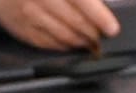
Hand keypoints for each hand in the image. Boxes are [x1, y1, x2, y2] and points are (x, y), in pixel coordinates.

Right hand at [0, 0, 120, 50]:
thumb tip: (102, 7)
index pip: (80, 0)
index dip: (99, 16)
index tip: (111, 28)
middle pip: (74, 21)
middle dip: (93, 32)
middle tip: (102, 35)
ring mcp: (29, 14)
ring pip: (64, 35)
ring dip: (81, 40)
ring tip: (90, 39)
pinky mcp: (23, 29)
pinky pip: (50, 44)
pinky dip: (64, 45)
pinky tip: (72, 41)